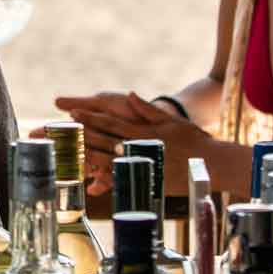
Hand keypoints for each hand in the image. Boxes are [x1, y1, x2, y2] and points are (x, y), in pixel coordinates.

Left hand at [51, 91, 202, 195]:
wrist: (211, 164)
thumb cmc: (193, 140)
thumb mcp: (171, 121)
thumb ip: (147, 109)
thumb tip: (129, 95)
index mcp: (141, 131)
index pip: (110, 122)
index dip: (90, 118)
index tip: (73, 113)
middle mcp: (137, 147)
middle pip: (103, 140)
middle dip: (80, 136)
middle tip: (61, 132)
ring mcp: (140, 164)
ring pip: (107, 160)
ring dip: (85, 155)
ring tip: (66, 151)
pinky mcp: (145, 178)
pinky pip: (120, 179)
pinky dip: (103, 178)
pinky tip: (87, 177)